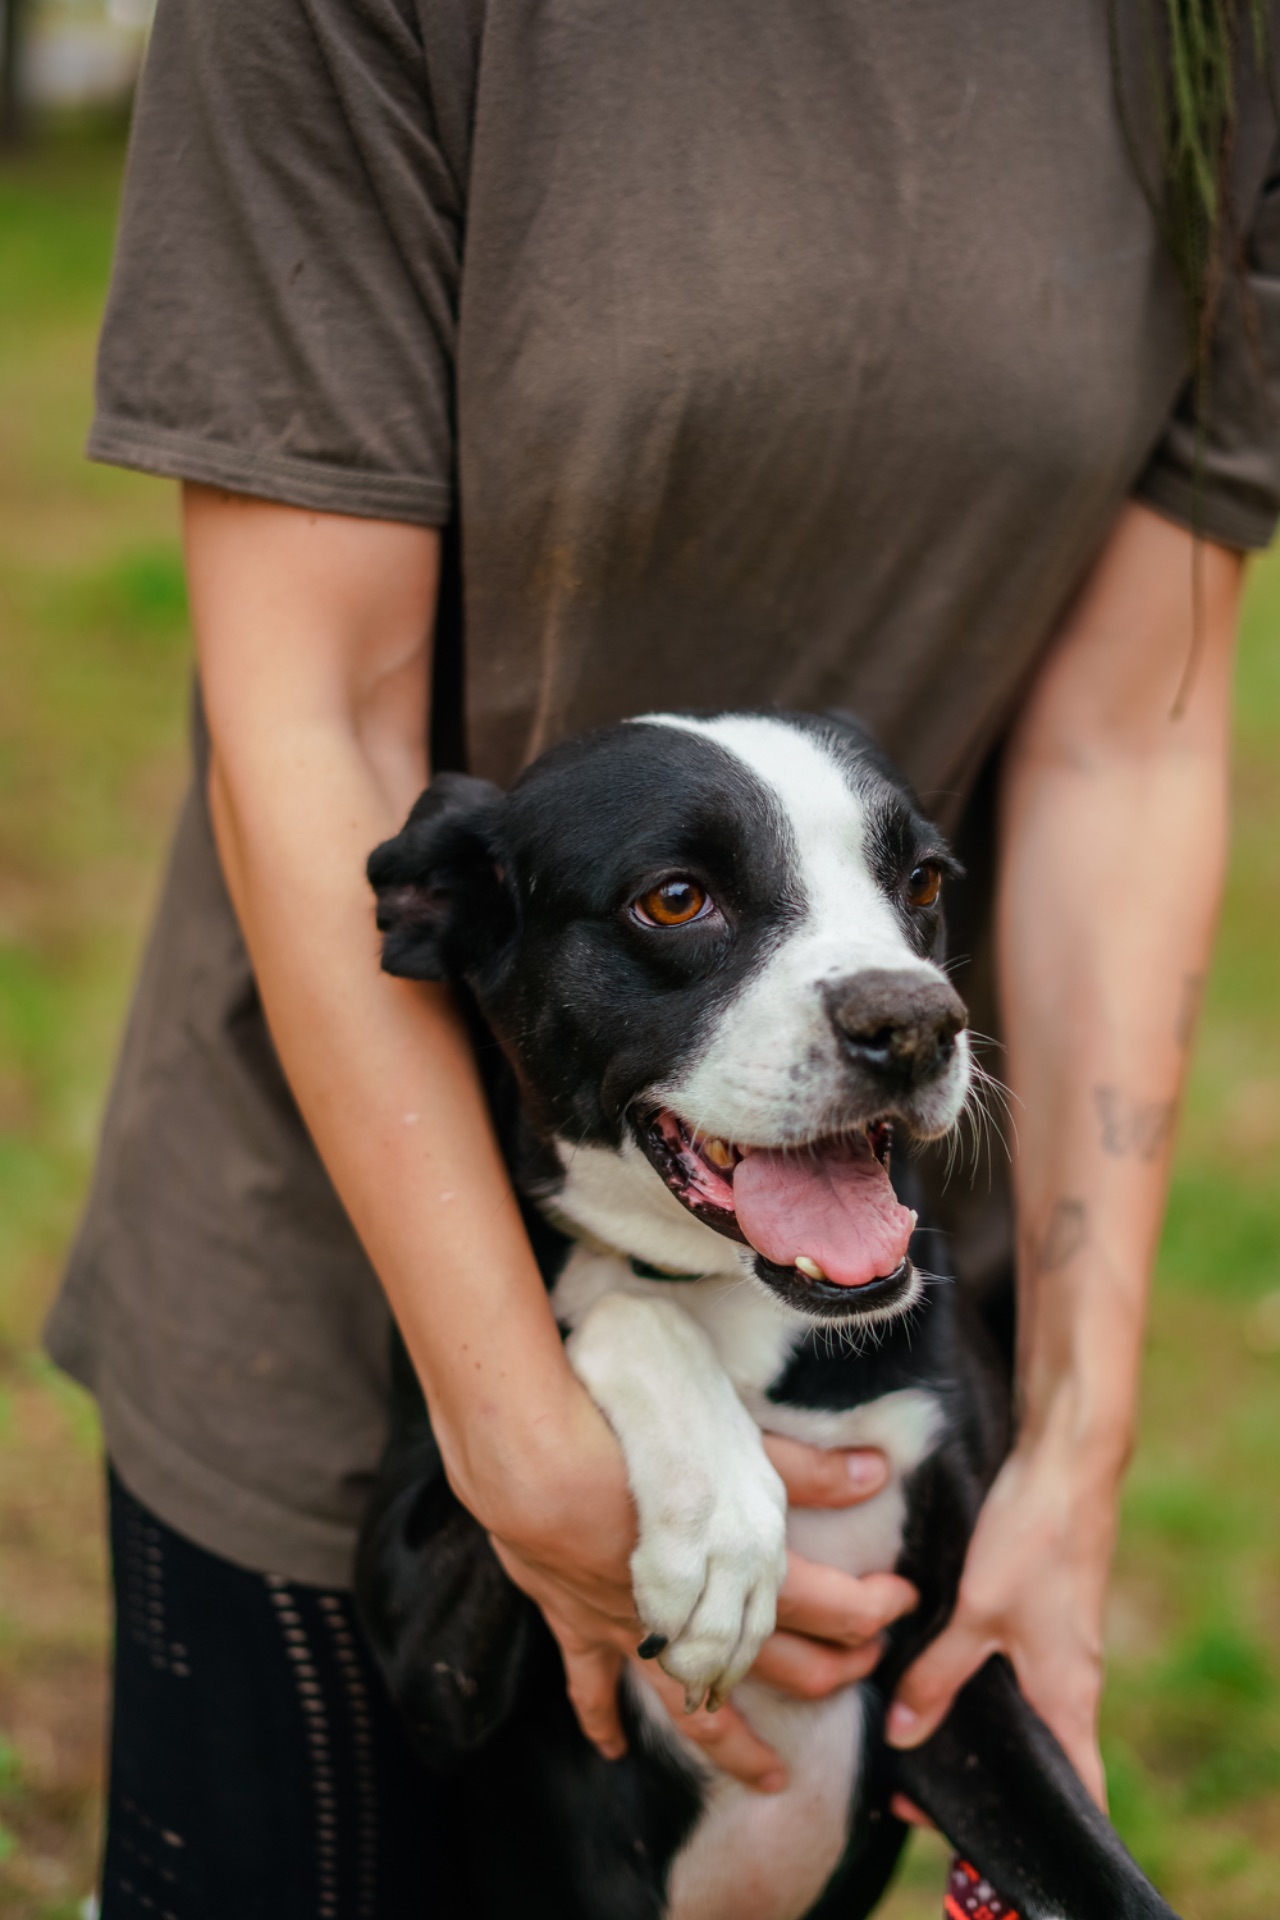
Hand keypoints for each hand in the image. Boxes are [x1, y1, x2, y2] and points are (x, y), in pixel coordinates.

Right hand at [487, 1414, 915, 1791]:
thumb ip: (805, 1467)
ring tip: (769, 1777)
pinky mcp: (577, 1618)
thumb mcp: (736, 1438)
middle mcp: (697, 1615)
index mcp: (745, 1570)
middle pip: (776, 1662)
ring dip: (735, 1742)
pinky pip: (590, 1684)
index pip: (830, 1606)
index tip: (904, 1603)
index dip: (872, 1609)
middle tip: (863, 1670)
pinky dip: (601, 1718)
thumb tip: (878, 1472)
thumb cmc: (638, 1435)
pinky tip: (611, 1748)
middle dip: (829, 1671)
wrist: (537, 1460)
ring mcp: (635, 1627)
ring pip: (692, 1704)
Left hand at [885, 1434, 1119, 1809]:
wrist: (1069, 1460)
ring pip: (1022, 1708)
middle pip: (1042, 1757)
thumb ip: (939, 1674)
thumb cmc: (1034, 1536)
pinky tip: (933, 1669)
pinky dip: (980, 1680)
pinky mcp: (1047, 1612)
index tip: (971, 1833)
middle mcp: (1074, 1681)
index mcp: (1070, 1698)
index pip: (1078, 1794)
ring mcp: (1063, 1646)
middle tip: (920, 1787)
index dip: (1034, 1823)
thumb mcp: (978, 1611)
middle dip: (988, 1776)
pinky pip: (1016, 1668)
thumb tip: (904, 1737)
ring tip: (916, 1733)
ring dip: (977, 1723)